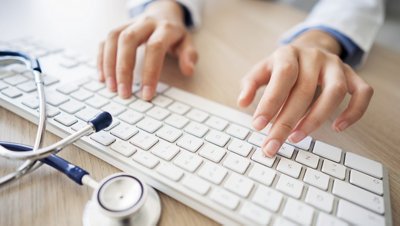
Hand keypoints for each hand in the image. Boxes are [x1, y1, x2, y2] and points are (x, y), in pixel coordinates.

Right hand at [97, 0, 197, 99]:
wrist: (163, 12)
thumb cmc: (174, 33)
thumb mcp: (187, 42)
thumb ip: (189, 56)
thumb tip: (189, 70)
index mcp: (165, 27)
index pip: (155, 47)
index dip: (150, 71)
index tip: (147, 94)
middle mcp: (145, 22)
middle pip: (128, 40)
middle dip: (124, 69)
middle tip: (123, 93)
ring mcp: (130, 24)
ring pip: (114, 38)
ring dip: (109, 64)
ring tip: (112, 87)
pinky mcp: (119, 28)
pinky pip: (105, 41)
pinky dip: (101, 59)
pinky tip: (103, 77)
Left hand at [237, 30, 372, 156]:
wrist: (309, 48)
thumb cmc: (282, 66)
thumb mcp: (262, 69)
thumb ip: (251, 84)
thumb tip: (242, 102)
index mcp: (288, 54)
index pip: (282, 77)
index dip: (270, 103)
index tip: (258, 126)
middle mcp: (314, 57)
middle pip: (304, 91)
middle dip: (286, 122)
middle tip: (273, 144)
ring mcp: (336, 65)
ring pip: (334, 91)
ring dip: (316, 118)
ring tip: (297, 138)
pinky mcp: (352, 75)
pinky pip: (362, 93)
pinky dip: (354, 112)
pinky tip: (338, 128)